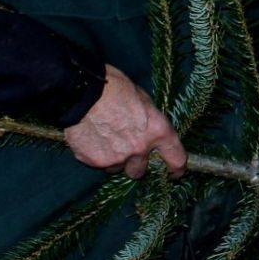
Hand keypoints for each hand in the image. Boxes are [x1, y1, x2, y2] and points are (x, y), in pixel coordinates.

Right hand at [62, 65, 186, 179]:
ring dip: (115, 159)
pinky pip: (99, 163)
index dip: (176, 168)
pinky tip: (92, 138)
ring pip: (117, 168)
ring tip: (106, 139)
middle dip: (135, 164)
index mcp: (158, 131)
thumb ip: (149, 122)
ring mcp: (116, 158)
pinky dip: (97, 154)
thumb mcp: (143, 99)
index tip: (173, 172)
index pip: (176, 159)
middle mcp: (139, 149)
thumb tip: (148, 131)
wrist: (82, 90)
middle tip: (128, 151)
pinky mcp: (94, 161)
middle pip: (140, 171)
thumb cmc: (115, 87)